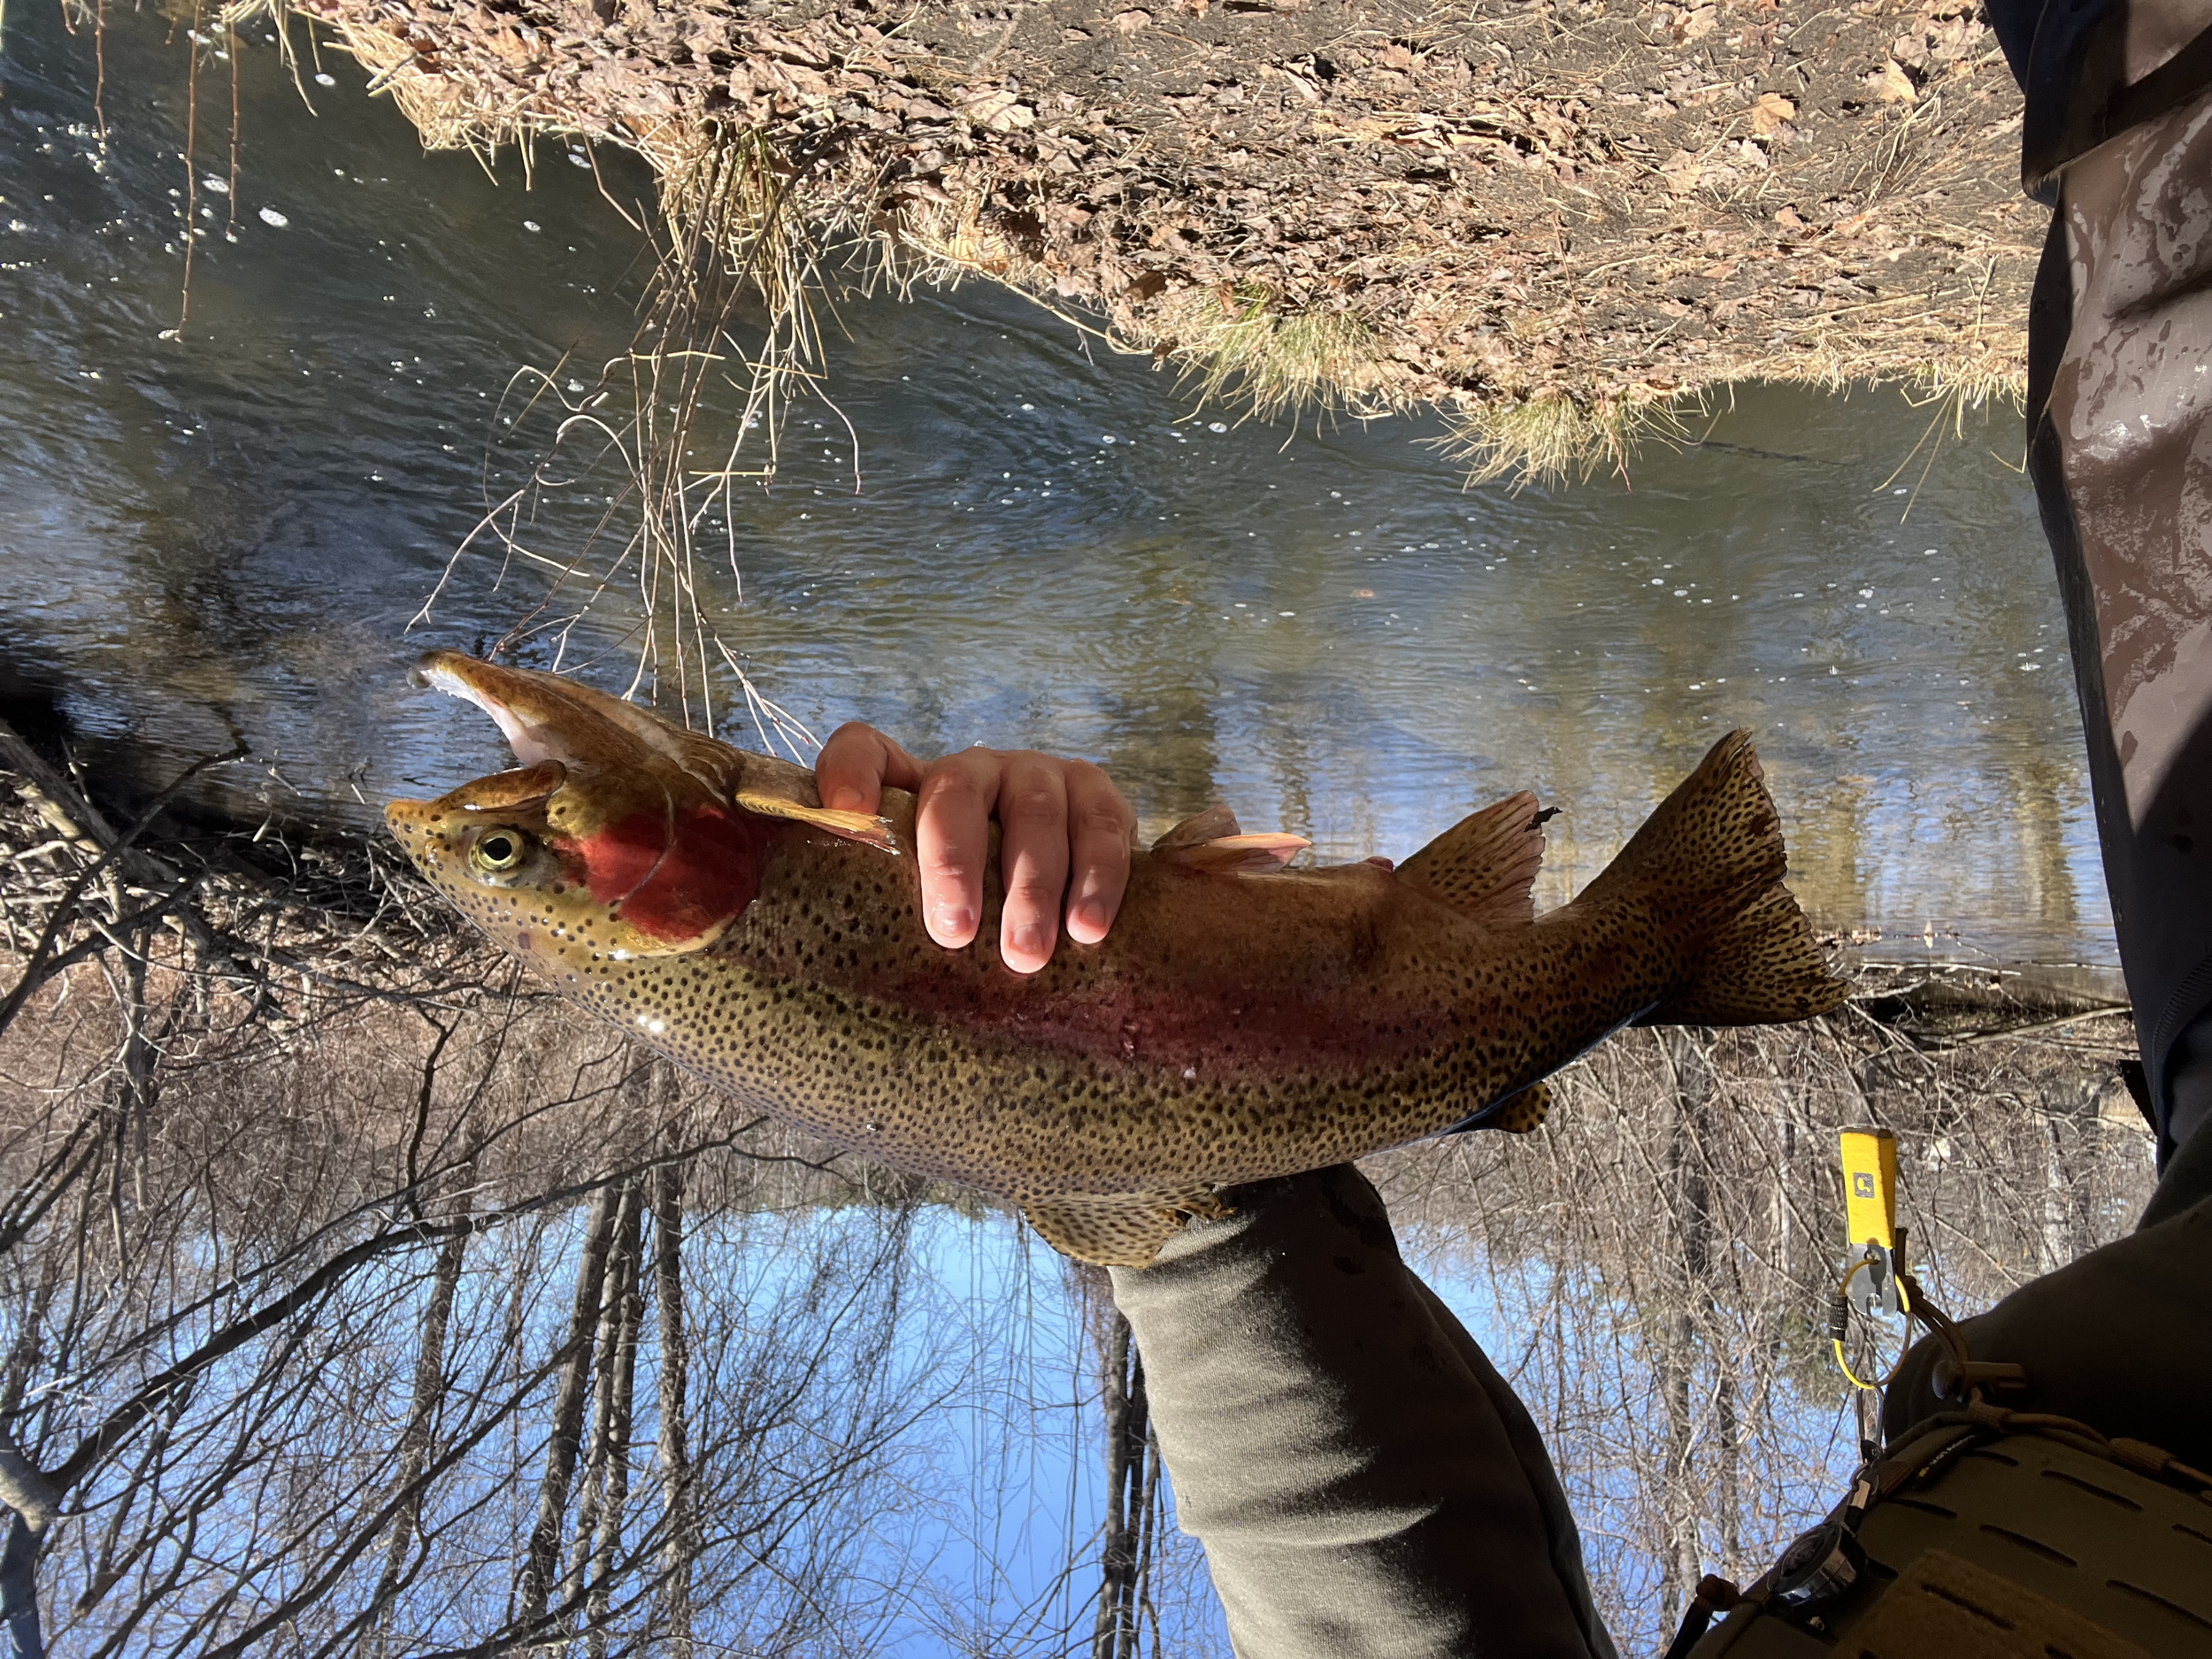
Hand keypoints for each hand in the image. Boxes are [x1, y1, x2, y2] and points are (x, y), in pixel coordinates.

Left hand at [815, 725, 1136, 973]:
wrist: (1067, 886)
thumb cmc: (974, 901)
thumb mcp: (920, 898)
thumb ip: (881, 903)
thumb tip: (820, 969)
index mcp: (915, 784)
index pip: (864, 750)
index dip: (848, 773)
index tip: (844, 816)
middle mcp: (975, 768)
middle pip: (955, 792)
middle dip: (955, 863)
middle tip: (954, 934)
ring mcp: (1040, 774)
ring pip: (1034, 811)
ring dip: (1032, 886)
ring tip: (1025, 954)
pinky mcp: (1098, 795)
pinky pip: (1102, 825)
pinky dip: (1099, 877)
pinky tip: (1089, 928)